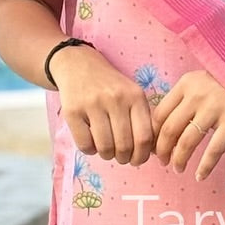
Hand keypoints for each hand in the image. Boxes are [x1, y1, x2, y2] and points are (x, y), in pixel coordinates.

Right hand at [50, 42, 154, 164]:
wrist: (78, 65)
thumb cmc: (110, 87)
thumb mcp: (132, 95)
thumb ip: (143, 120)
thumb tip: (152, 153)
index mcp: (135, 96)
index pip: (144, 137)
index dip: (141, 156)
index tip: (137, 160)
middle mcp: (115, 99)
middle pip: (125, 146)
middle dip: (124, 158)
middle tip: (120, 156)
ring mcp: (92, 104)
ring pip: (105, 148)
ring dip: (107, 155)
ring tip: (106, 148)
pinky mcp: (72, 111)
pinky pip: (85, 145)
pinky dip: (89, 150)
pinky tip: (91, 140)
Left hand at [150, 70, 224, 179]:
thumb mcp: (200, 82)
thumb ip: (183, 99)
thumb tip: (161, 130)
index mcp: (186, 84)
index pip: (160, 114)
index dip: (154, 134)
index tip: (155, 147)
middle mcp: (197, 95)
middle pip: (169, 129)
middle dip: (163, 150)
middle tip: (163, 162)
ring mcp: (215, 108)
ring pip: (187, 142)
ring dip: (179, 159)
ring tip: (178, 169)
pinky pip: (214, 149)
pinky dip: (205, 166)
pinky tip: (200, 176)